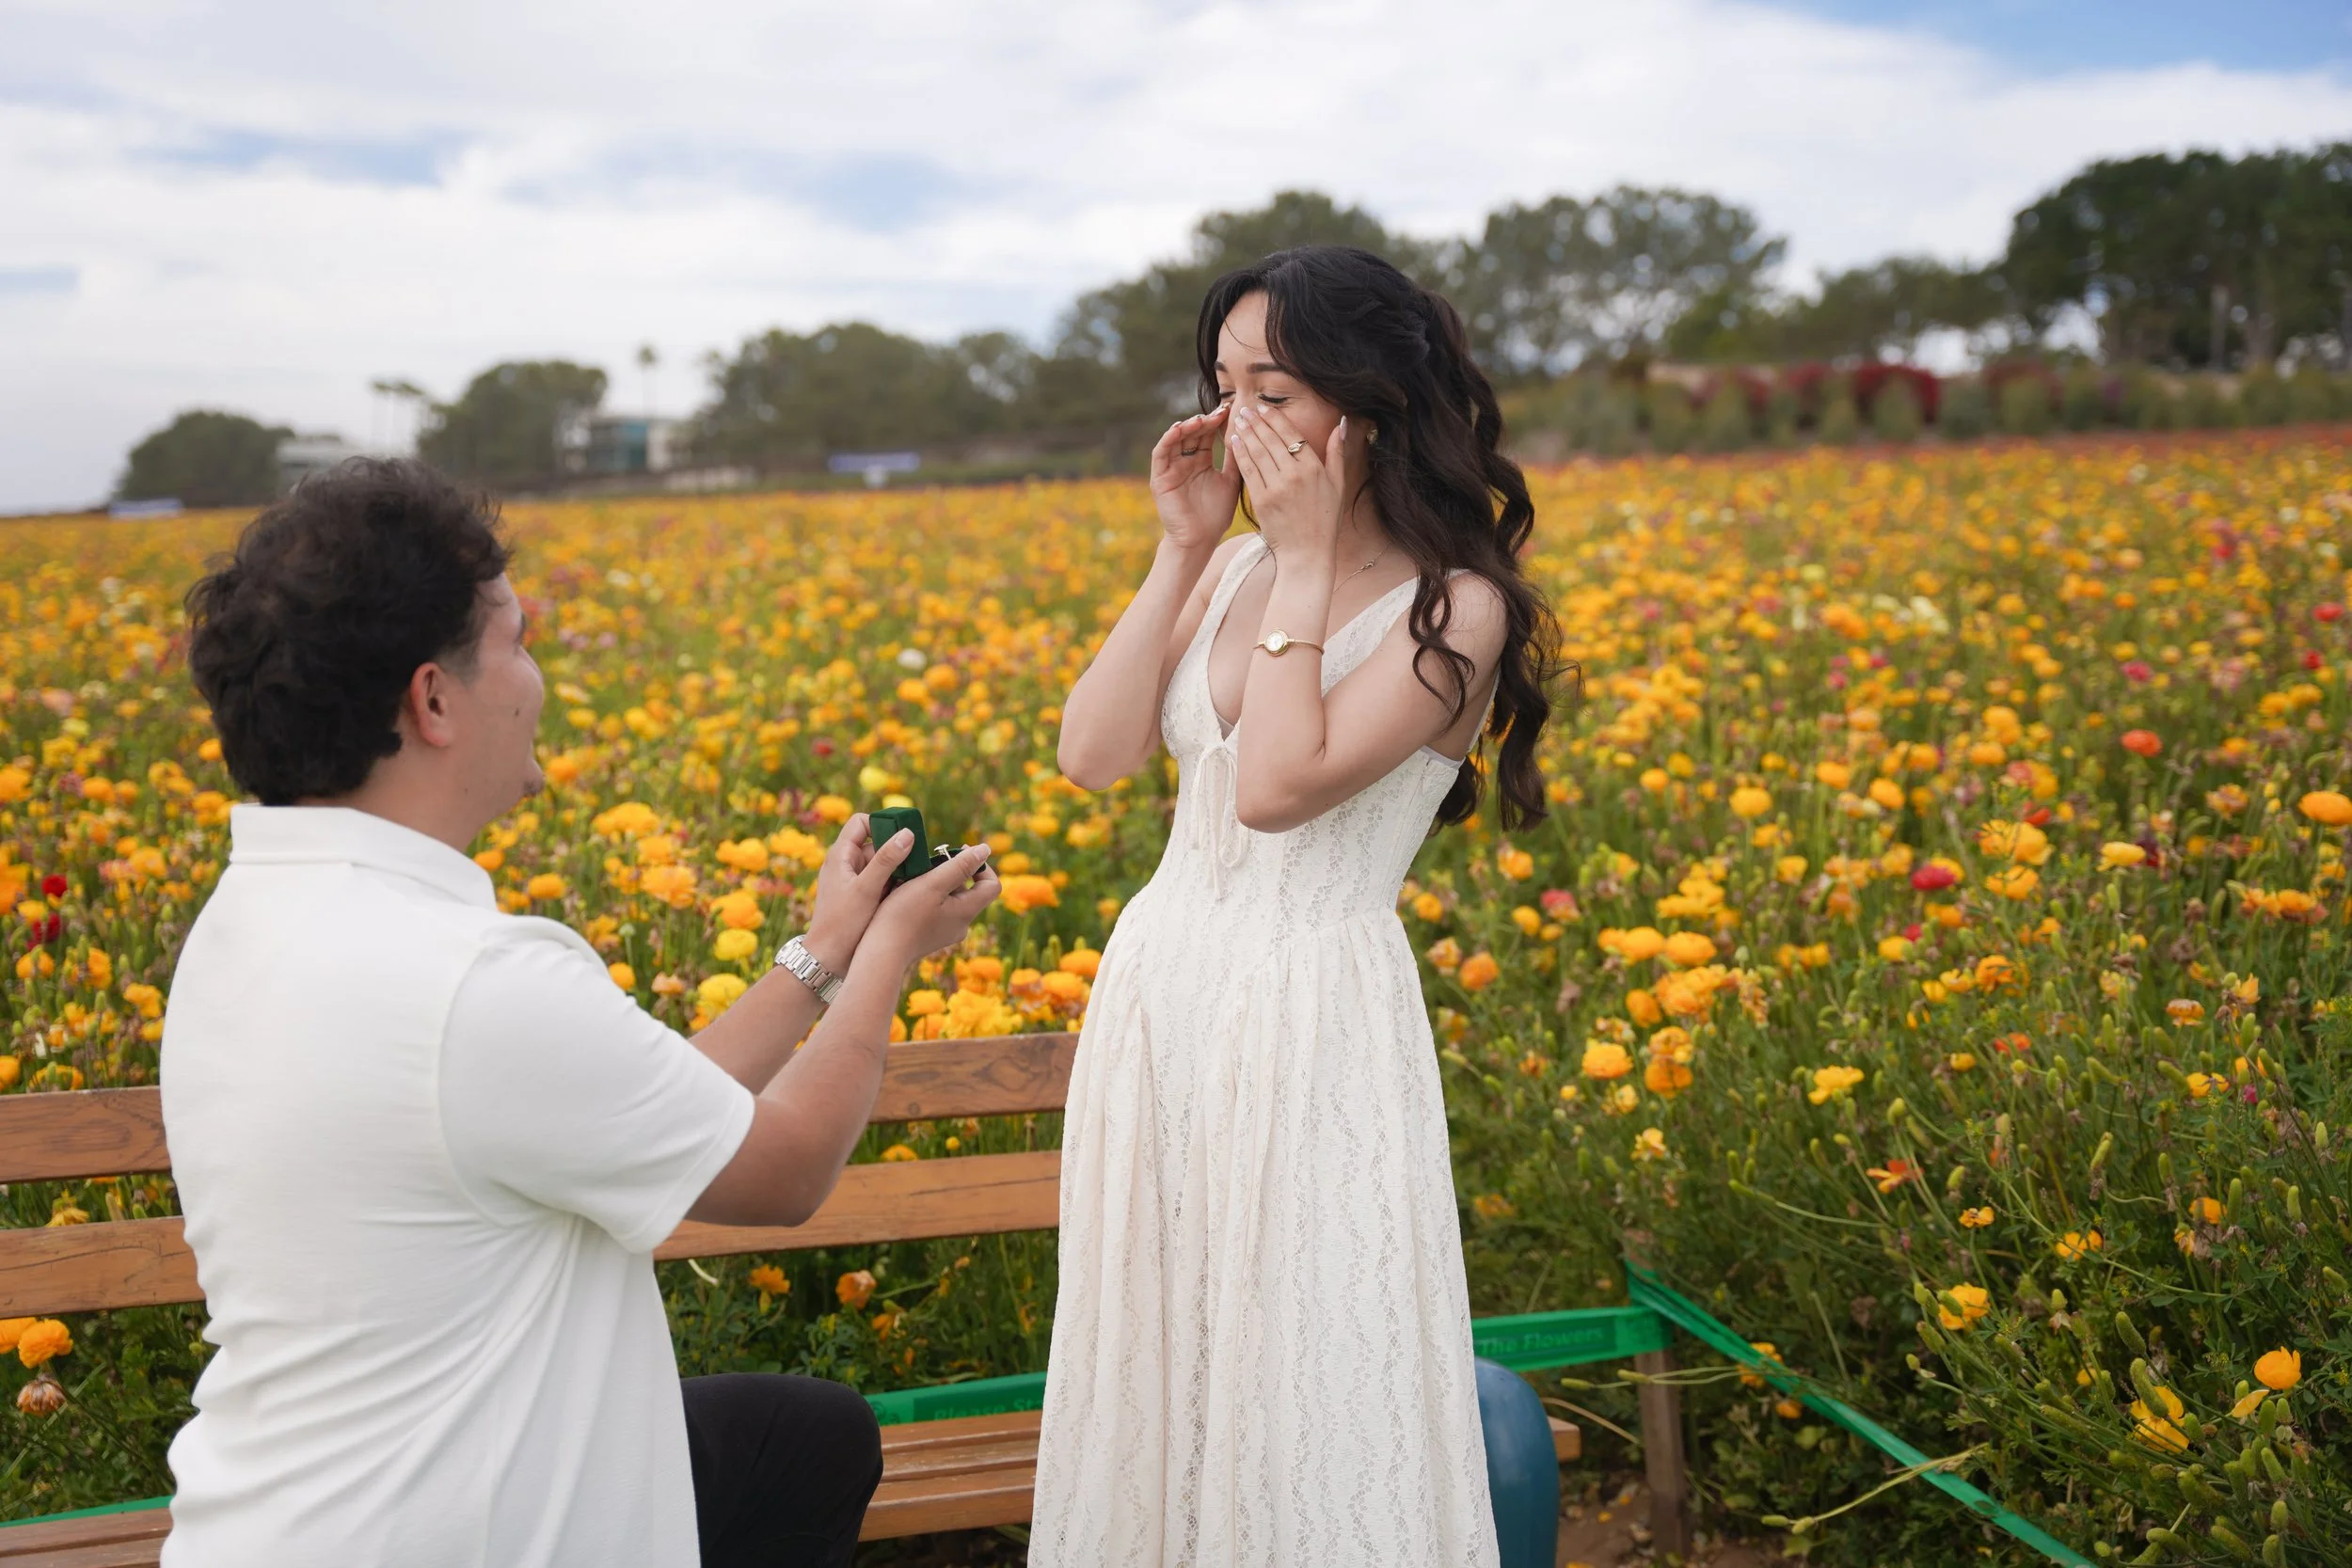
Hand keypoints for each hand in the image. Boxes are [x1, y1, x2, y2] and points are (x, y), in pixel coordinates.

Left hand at [804, 814, 915, 969]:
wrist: (827, 960)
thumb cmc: (842, 925)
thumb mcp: (866, 890)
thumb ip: (887, 860)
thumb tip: (907, 834)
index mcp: (840, 855)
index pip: (861, 822)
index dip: (882, 824)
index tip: (903, 837)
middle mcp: (846, 864)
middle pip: (877, 844)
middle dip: (896, 852)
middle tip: (916, 864)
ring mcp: (854, 881)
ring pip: (882, 864)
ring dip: (898, 871)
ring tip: (912, 883)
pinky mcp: (861, 896)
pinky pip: (882, 882)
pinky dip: (894, 885)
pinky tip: (906, 896)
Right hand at [865, 843, 999, 968]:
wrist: (880, 954)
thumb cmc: (903, 916)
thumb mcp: (932, 884)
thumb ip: (960, 866)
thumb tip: (985, 849)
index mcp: (967, 912)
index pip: (992, 885)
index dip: (981, 866)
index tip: (958, 853)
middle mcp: (961, 925)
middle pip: (970, 891)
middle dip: (954, 871)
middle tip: (931, 861)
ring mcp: (946, 932)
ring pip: (952, 899)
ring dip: (939, 883)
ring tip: (916, 876)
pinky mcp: (931, 936)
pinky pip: (938, 910)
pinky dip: (929, 896)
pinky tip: (909, 892)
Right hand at [1149, 404, 1240, 550]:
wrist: (1199, 540)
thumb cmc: (1216, 515)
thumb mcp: (1230, 482)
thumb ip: (1235, 460)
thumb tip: (1246, 433)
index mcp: (1201, 462)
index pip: (1207, 435)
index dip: (1217, 421)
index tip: (1231, 410)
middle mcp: (1185, 462)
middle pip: (1192, 433)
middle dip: (1204, 421)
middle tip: (1218, 412)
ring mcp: (1171, 468)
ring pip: (1176, 439)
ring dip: (1186, 426)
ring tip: (1200, 419)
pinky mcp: (1159, 477)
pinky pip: (1161, 453)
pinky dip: (1168, 439)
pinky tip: (1179, 429)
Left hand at [1226, 404, 1347, 558]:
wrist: (1306, 553)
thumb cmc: (1325, 519)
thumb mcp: (1338, 484)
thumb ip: (1337, 452)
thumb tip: (1342, 423)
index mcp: (1314, 468)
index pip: (1292, 435)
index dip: (1275, 419)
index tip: (1264, 407)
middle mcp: (1295, 475)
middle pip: (1272, 440)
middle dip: (1257, 422)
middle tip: (1246, 409)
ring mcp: (1277, 487)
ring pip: (1258, 452)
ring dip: (1246, 433)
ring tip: (1238, 420)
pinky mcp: (1261, 500)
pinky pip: (1248, 471)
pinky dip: (1241, 454)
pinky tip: (1235, 442)